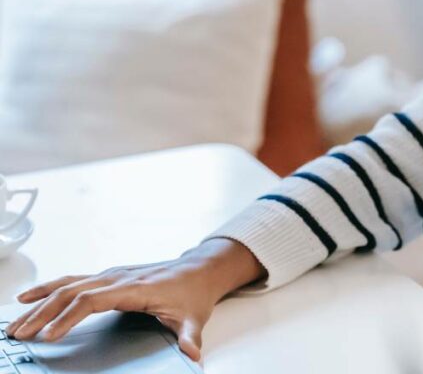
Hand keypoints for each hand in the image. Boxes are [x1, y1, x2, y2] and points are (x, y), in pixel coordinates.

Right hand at [4, 238, 265, 361]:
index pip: (92, 299)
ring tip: (15, 323)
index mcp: (135, 288)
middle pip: (71, 291)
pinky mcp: (108, 276)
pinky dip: (48, 289)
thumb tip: (192, 355)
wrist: (200, 270)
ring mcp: (111, 275)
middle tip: (20, 335)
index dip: (68, 318)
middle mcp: (118, 277)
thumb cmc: (194, 293)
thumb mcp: (194, 318)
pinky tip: (29, 298)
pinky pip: (73, 281)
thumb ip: (189, 337)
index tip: (49, 336)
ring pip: (67, 285)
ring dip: (39, 303)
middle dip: (42, 314)